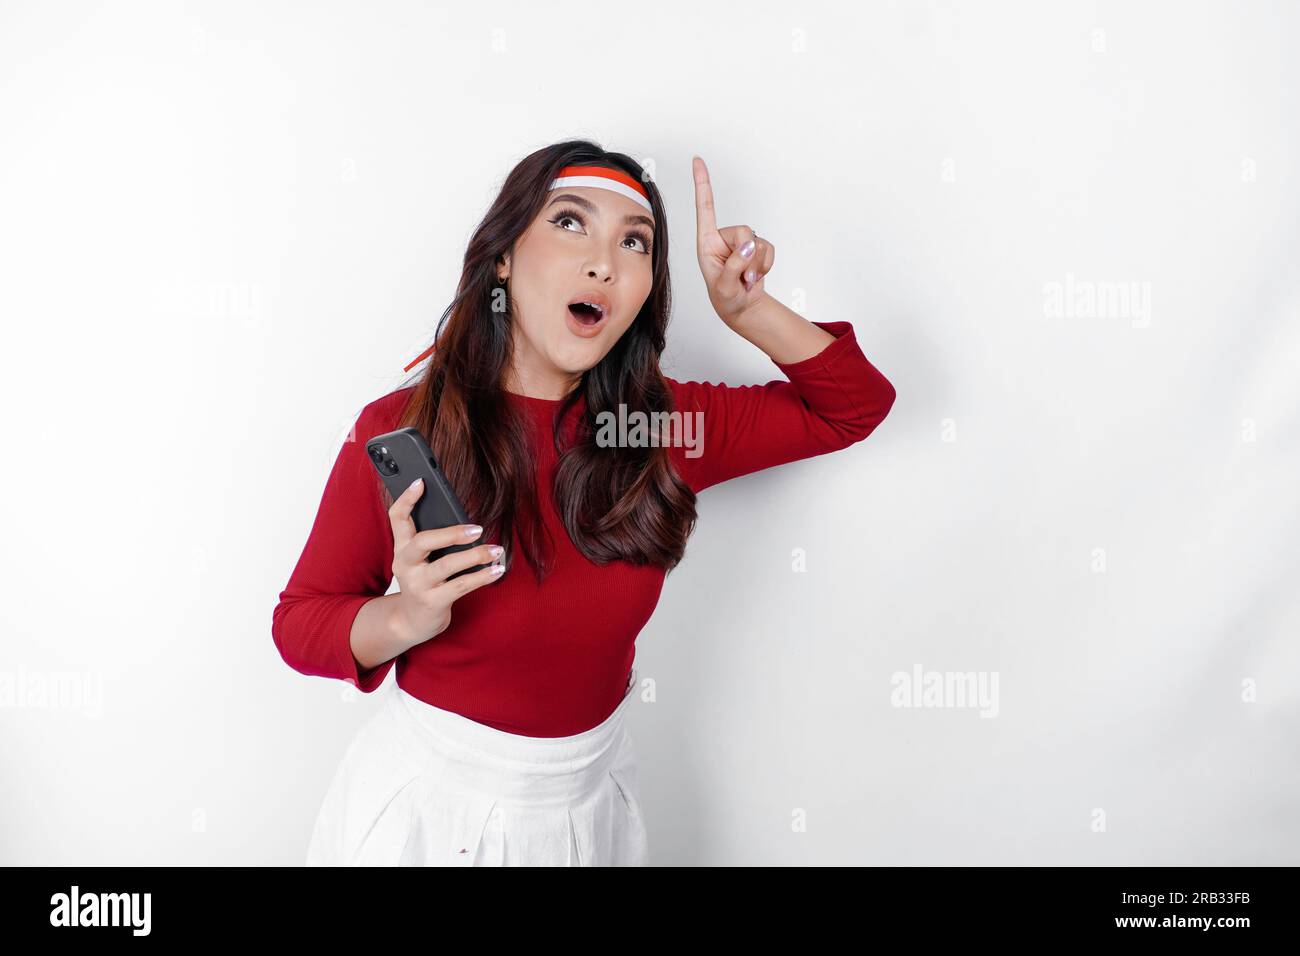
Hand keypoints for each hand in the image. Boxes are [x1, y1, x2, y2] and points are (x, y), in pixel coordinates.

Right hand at [386, 477, 504, 648]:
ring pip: (447, 565)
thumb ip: (434, 539)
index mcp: (402, 547)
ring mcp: (417, 584)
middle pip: (423, 541)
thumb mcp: (420, 559)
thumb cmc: (423, 581)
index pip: (397, 517)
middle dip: (451, 533)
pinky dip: (481, 577)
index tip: (421, 481)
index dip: (406, 498)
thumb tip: (466, 522)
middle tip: (477, 529)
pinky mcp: (432, 602)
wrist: (412, 621)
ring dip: (475, 556)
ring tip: (495, 550)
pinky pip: (461, 586)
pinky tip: (496, 570)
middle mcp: (405, 564)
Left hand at [692, 154, 775, 325]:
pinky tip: (756, 276)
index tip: (697, 159)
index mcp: (706, 243)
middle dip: (748, 257)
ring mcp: (742, 242)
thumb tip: (749, 246)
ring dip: (757, 265)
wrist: (742, 308)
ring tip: (746, 280)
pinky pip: (769, 248)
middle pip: (744, 231)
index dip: (702, 184)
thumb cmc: (725, 299)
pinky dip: (767, 265)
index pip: (704, 208)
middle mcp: (723, 238)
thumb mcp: (724, 288)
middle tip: (743, 278)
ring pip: (758, 242)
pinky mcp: (757, 247)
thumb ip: (733, 267)